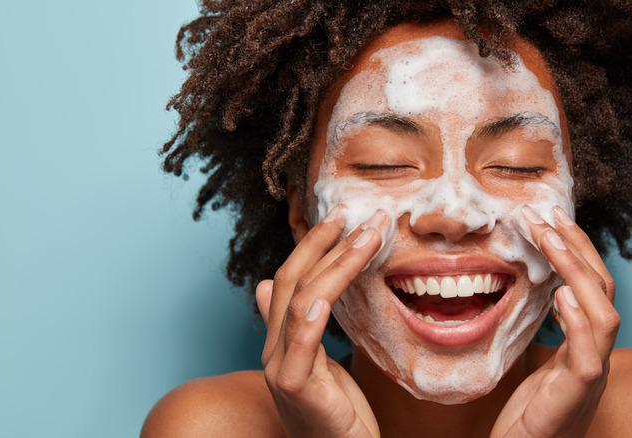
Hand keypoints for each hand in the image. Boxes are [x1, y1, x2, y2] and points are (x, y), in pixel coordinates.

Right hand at [257, 206, 387, 437]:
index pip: (290, 279)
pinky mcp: (297, 393)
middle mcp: (274, 350)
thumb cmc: (335, 416)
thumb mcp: (318, 363)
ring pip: (301, 305)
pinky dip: (308, 323)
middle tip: (355, 213)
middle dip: (325, 244)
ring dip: (336, 266)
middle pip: (293, 283)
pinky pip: (300, 352)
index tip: (341, 217)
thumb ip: (297, 326)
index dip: (313, 245)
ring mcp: (281, 370)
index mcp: (281, 340)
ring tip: (367, 237)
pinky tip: (323, 300)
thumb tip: (264, 285)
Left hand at [490, 206, 618, 437]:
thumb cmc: (528, 416)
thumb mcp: (536, 364)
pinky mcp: (575, 398)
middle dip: (577, 248)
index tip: (550, 218)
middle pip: (603, 291)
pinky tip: (562, 296)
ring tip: (551, 241)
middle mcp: (595, 355)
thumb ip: (544, 332)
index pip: (592, 287)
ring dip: (577, 273)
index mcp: (584, 345)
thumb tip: (533, 290)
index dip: (577, 250)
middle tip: (547, 215)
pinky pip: (588, 357)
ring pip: (604, 317)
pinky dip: (578, 323)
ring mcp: (589, 378)